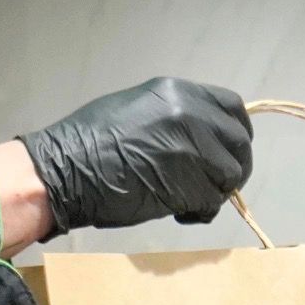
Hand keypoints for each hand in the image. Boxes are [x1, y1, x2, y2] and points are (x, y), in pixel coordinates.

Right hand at [21, 78, 251, 233]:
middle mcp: (192, 115)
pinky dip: (201, 212)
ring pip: (230, 174)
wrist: (64, 172)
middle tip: (212, 182)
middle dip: (232, 164)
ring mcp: (194, 149)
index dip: (233, 133)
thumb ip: (173, 118)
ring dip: (216, 191)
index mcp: (178, 92)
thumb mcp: (136, 109)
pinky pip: (213, 202)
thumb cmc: (87, 143)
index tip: (224, 151)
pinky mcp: (190, 184)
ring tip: (189, 199)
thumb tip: (198, 137)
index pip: (232, 108)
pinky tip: (180, 213)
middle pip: (239, 141)